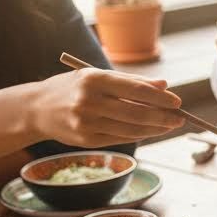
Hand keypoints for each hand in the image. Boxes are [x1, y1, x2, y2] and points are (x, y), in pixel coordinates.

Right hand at [30, 68, 183, 146]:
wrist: (36, 109)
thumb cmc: (74, 88)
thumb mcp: (98, 76)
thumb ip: (132, 81)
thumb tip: (164, 85)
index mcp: (93, 79)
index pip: (135, 90)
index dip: (160, 98)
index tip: (177, 101)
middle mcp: (88, 101)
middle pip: (136, 112)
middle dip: (163, 116)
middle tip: (180, 117)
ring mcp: (86, 123)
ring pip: (130, 129)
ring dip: (155, 128)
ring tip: (170, 125)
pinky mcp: (86, 140)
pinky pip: (121, 138)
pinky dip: (139, 135)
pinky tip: (151, 131)